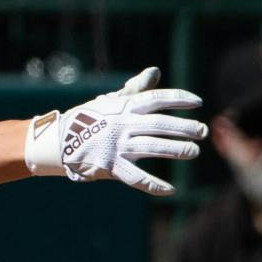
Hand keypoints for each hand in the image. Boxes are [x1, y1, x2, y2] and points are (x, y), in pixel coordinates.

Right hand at [25, 67, 204, 194]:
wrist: (60, 140)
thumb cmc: (91, 118)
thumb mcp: (112, 100)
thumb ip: (136, 88)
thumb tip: (155, 70)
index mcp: (125, 106)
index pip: (156, 98)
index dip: (178, 99)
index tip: (197, 102)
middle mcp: (123, 124)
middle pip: (159, 124)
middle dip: (183, 127)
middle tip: (202, 131)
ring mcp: (117, 146)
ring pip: (152, 147)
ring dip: (175, 149)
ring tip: (194, 151)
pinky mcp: (110, 166)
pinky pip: (135, 177)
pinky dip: (153, 185)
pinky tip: (171, 190)